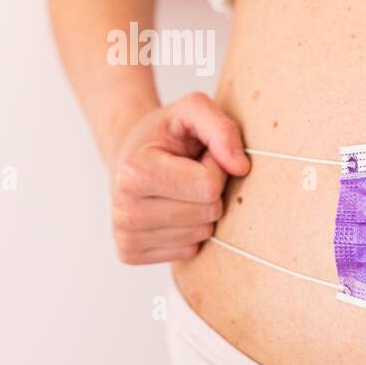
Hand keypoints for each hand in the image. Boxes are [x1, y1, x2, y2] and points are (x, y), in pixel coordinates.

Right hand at [110, 92, 250, 263]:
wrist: (130, 154)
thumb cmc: (166, 132)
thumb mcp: (193, 110)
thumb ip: (221, 128)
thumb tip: (241, 167)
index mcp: (134, 172)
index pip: (208, 187)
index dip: (216, 167)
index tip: (200, 155)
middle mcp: (124, 210)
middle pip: (207, 213)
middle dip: (210, 189)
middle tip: (189, 172)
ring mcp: (125, 236)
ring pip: (201, 235)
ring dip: (201, 210)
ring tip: (180, 189)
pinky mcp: (131, 254)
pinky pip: (189, 251)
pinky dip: (189, 230)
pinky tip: (171, 209)